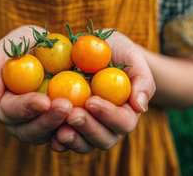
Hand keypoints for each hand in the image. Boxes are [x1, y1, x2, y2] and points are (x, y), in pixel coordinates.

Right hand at [0, 25, 71, 144]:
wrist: (41, 51)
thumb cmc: (20, 46)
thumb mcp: (5, 50)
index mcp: (4, 104)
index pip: (10, 111)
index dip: (26, 108)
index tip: (43, 100)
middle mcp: (22, 121)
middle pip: (30, 131)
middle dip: (48, 121)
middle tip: (66, 106)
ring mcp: (43, 124)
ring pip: (51, 137)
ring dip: (66, 128)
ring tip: (81, 113)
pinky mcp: (63, 124)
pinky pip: (71, 135)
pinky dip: (80, 131)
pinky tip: (93, 120)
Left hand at [50, 31, 155, 152]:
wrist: (92, 48)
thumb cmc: (116, 50)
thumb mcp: (131, 56)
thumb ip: (142, 80)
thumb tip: (140, 107)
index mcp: (127, 112)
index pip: (123, 122)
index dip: (108, 115)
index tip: (91, 101)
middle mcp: (108, 125)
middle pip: (104, 139)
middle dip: (88, 128)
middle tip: (72, 114)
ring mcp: (88, 128)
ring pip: (84, 144)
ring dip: (73, 138)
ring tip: (59, 127)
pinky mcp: (68, 126)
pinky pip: (64, 140)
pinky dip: (56, 139)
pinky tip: (50, 133)